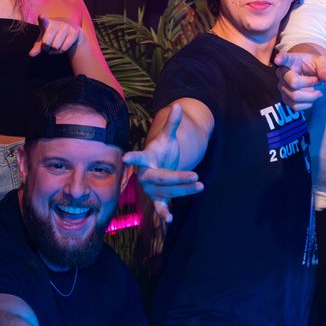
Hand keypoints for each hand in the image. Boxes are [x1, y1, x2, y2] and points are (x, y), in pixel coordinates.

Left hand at [30, 15, 81, 55]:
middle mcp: (57, 23)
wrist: (71, 30)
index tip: (41, 16)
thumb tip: (31, 54)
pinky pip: (64, 48)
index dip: (42, 19)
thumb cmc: (53, 34)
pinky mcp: (74, 32)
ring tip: (56, 45)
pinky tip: (61, 47)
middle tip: (49, 44)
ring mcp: (66, 27)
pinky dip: (60, 51)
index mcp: (47, 23)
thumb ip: (37, 47)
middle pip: (46, 42)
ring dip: (54, 50)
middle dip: (46, 47)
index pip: (43, 21)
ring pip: (56, 46)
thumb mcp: (44, 39)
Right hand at [122, 102, 201, 223]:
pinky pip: (160, 207)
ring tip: (200, 185)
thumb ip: (172, 124)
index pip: (139, 157)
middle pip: (161, 178)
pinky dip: (164, 213)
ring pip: (166, 192)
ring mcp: (150, 188)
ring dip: (183, 191)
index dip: (132, 157)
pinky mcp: (157, 198)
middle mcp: (145, 175)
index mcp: (146, 158)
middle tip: (196, 175)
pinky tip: (170, 220)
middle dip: (178, 178)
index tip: (125, 158)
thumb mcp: (167, 138)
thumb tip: (179, 106)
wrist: (158, 166)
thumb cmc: (162, 151)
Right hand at [273, 49, 325, 110]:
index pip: (284, 58)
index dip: (280, 59)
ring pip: (294, 97)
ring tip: (318, 91)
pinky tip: (312, 97)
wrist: (310, 72)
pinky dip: (307, 104)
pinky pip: (295, 106)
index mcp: (291, 60)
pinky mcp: (285, 98)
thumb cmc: (314, 65)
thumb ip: (324, 69)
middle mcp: (282, 73)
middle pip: (293, 83)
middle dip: (310, 84)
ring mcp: (282, 86)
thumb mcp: (322, 62)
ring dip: (310, 96)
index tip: (278, 59)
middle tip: (318, 81)